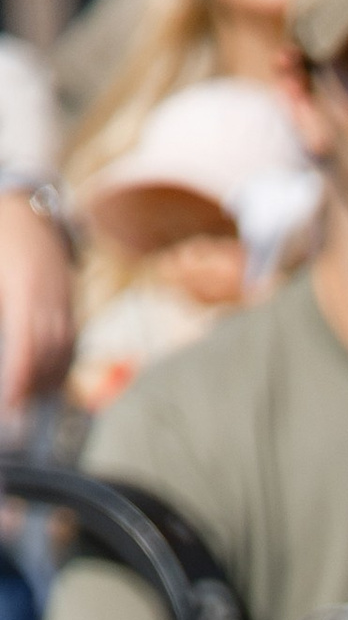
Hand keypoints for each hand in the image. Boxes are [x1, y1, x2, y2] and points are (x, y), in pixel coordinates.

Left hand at [0, 193, 73, 415]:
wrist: (27, 208)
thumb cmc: (2, 236)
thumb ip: (2, 309)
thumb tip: (4, 345)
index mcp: (25, 292)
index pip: (28, 347)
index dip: (21, 378)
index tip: (11, 402)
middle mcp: (50, 300)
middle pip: (49, 354)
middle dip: (34, 386)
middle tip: (17, 411)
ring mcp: (63, 301)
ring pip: (62, 350)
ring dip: (49, 379)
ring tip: (32, 400)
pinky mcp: (68, 302)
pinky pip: (70, 341)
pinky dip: (60, 363)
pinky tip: (49, 377)